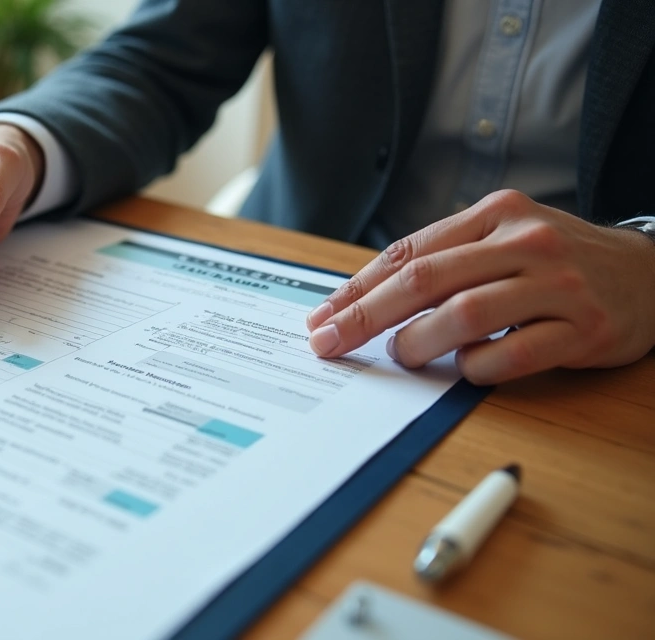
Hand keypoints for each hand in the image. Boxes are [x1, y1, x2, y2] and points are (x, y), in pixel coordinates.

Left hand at [304, 190, 654, 383]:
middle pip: (425, 280)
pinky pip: (513, 355)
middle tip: (330, 342)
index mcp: (495, 215)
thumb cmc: (557, 263)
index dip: (357, 288)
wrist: (651, 275)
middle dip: (365, 316)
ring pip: (464, 315)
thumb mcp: (502, 242)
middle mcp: (525, 242)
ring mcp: (557, 285)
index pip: (408, 252)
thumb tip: (362, 302)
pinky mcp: (584, 328)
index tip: (322, 317)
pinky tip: (467, 368)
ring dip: (419, 342)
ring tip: (401, 356)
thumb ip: (445, 261)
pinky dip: (477, 367)